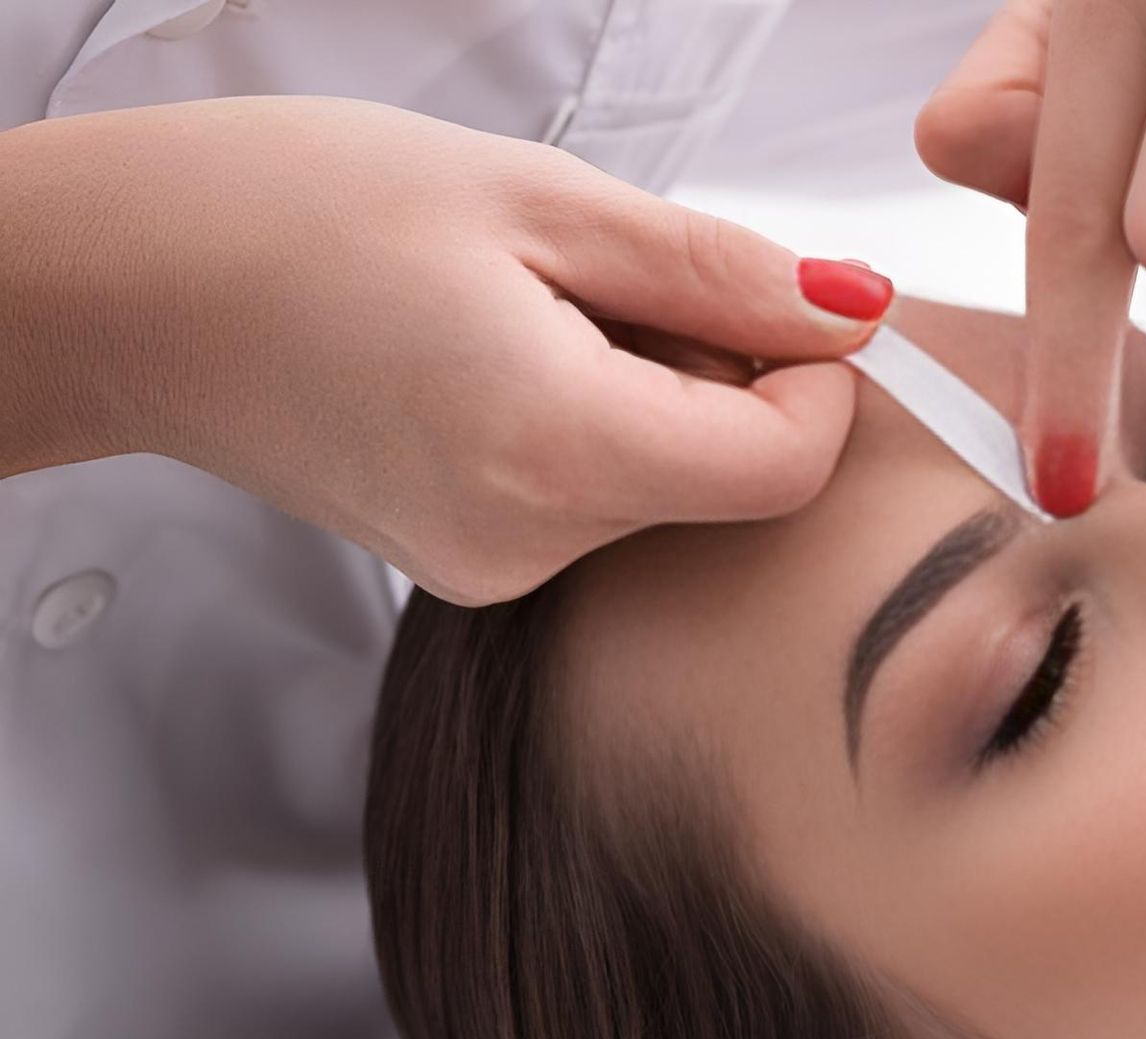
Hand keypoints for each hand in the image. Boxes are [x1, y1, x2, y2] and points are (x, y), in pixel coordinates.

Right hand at [0, 96, 892, 604]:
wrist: (133, 288)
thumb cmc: (293, 217)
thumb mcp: (536, 200)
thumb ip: (716, 270)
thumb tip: (852, 310)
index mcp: (555, 448)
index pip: (785, 468)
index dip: (815, 379)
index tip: (772, 305)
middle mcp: (529, 545)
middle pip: (729, 479)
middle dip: (716, 370)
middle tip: (599, 282)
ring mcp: (495, 571)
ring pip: (665, 486)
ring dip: (648, 392)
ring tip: (525, 313)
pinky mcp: (471, 565)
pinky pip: (596, 498)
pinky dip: (593, 423)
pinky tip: (501, 359)